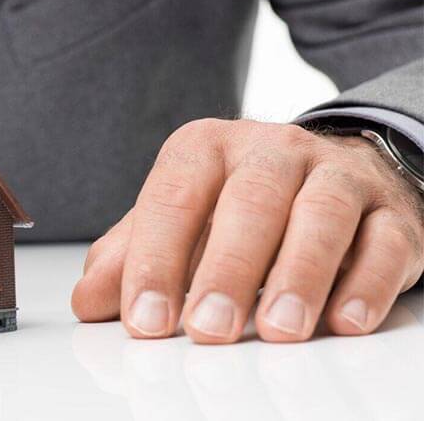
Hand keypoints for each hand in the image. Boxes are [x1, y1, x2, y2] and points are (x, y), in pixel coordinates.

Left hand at [72, 119, 423, 342]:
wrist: (335, 172)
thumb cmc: (240, 205)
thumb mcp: (179, 222)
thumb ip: (131, 257)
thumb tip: (87, 300)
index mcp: (206, 148)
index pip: (174, 198)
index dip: (155, 260)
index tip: (145, 319)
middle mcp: (272, 150)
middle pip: (250, 202)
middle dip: (228, 270)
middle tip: (208, 329)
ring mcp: (337, 175)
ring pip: (321, 215)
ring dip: (299, 275)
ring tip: (278, 330)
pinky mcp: (390, 210)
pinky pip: (384, 241)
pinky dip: (365, 284)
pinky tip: (342, 322)